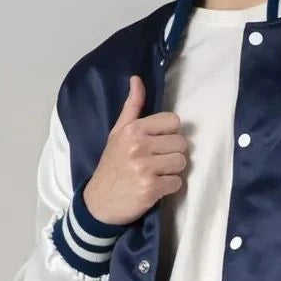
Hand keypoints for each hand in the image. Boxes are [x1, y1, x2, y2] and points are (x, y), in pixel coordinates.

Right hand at [83, 75, 187, 224]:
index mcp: (132, 130)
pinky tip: (156, 187)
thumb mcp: (117, 133)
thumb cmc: (112, 166)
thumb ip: (132, 107)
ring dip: (173, 171)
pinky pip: (177, 183)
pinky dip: (169, 187)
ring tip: (157, 174)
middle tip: (158, 161)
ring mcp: (145, 168)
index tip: (159, 143)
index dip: (170, 133)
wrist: (99, 202)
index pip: (173, 121)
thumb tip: (137, 79)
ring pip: (181, 163)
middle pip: (181, 143)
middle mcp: (138, 146)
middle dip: (173, 153)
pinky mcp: (151, 189)